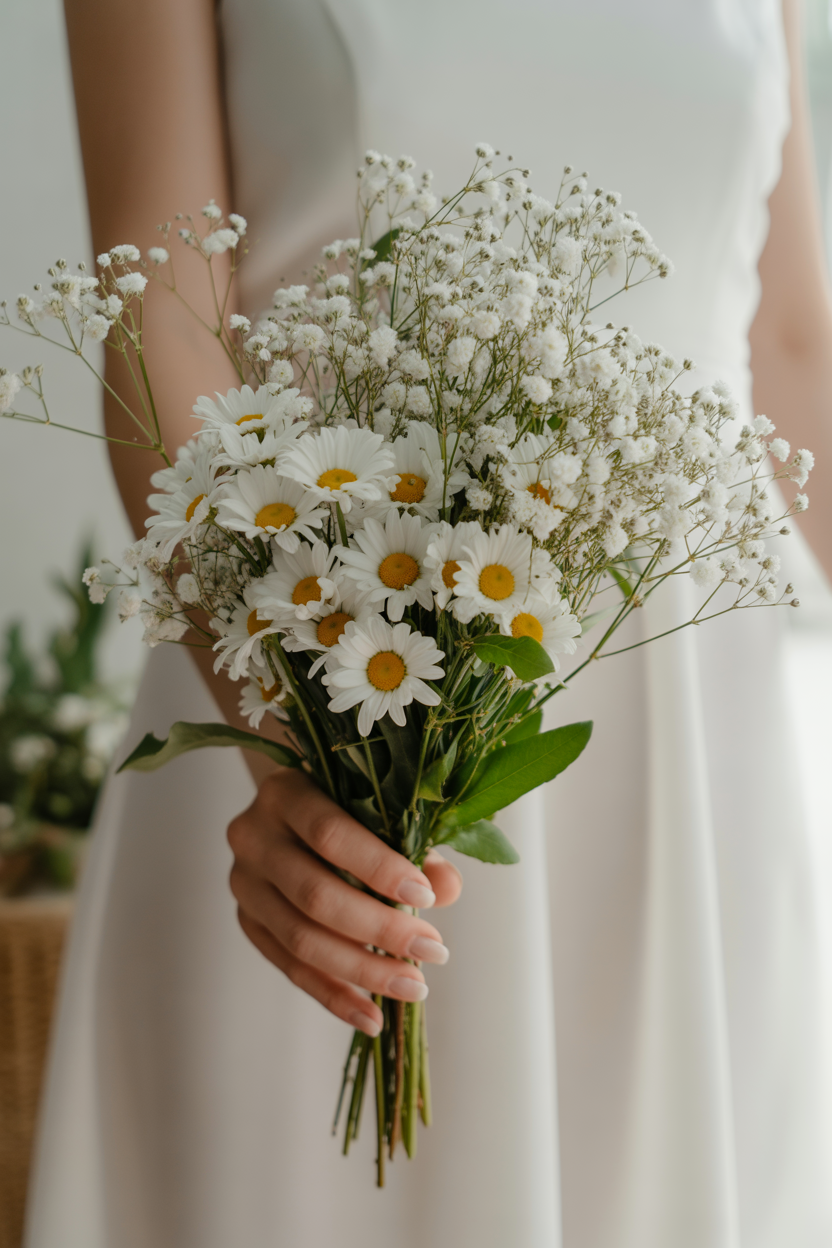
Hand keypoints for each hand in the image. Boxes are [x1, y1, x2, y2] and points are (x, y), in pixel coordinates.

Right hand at [228, 768, 462, 1036]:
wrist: (292, 812)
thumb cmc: (348, 806)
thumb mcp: (380, 809)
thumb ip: (414, 844)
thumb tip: (446, 890)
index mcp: (285, 792)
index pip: (329, 834)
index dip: (378, 869)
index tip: (426, 899)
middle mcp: (253, 836)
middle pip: (314, 894)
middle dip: (380, 930)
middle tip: (433, 952)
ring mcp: (244, 883)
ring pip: (300, 939)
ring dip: (363, 971)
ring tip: (414, 987)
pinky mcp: (247, 921)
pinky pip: (290, 968)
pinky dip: (334, 996)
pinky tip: (372, 1017)